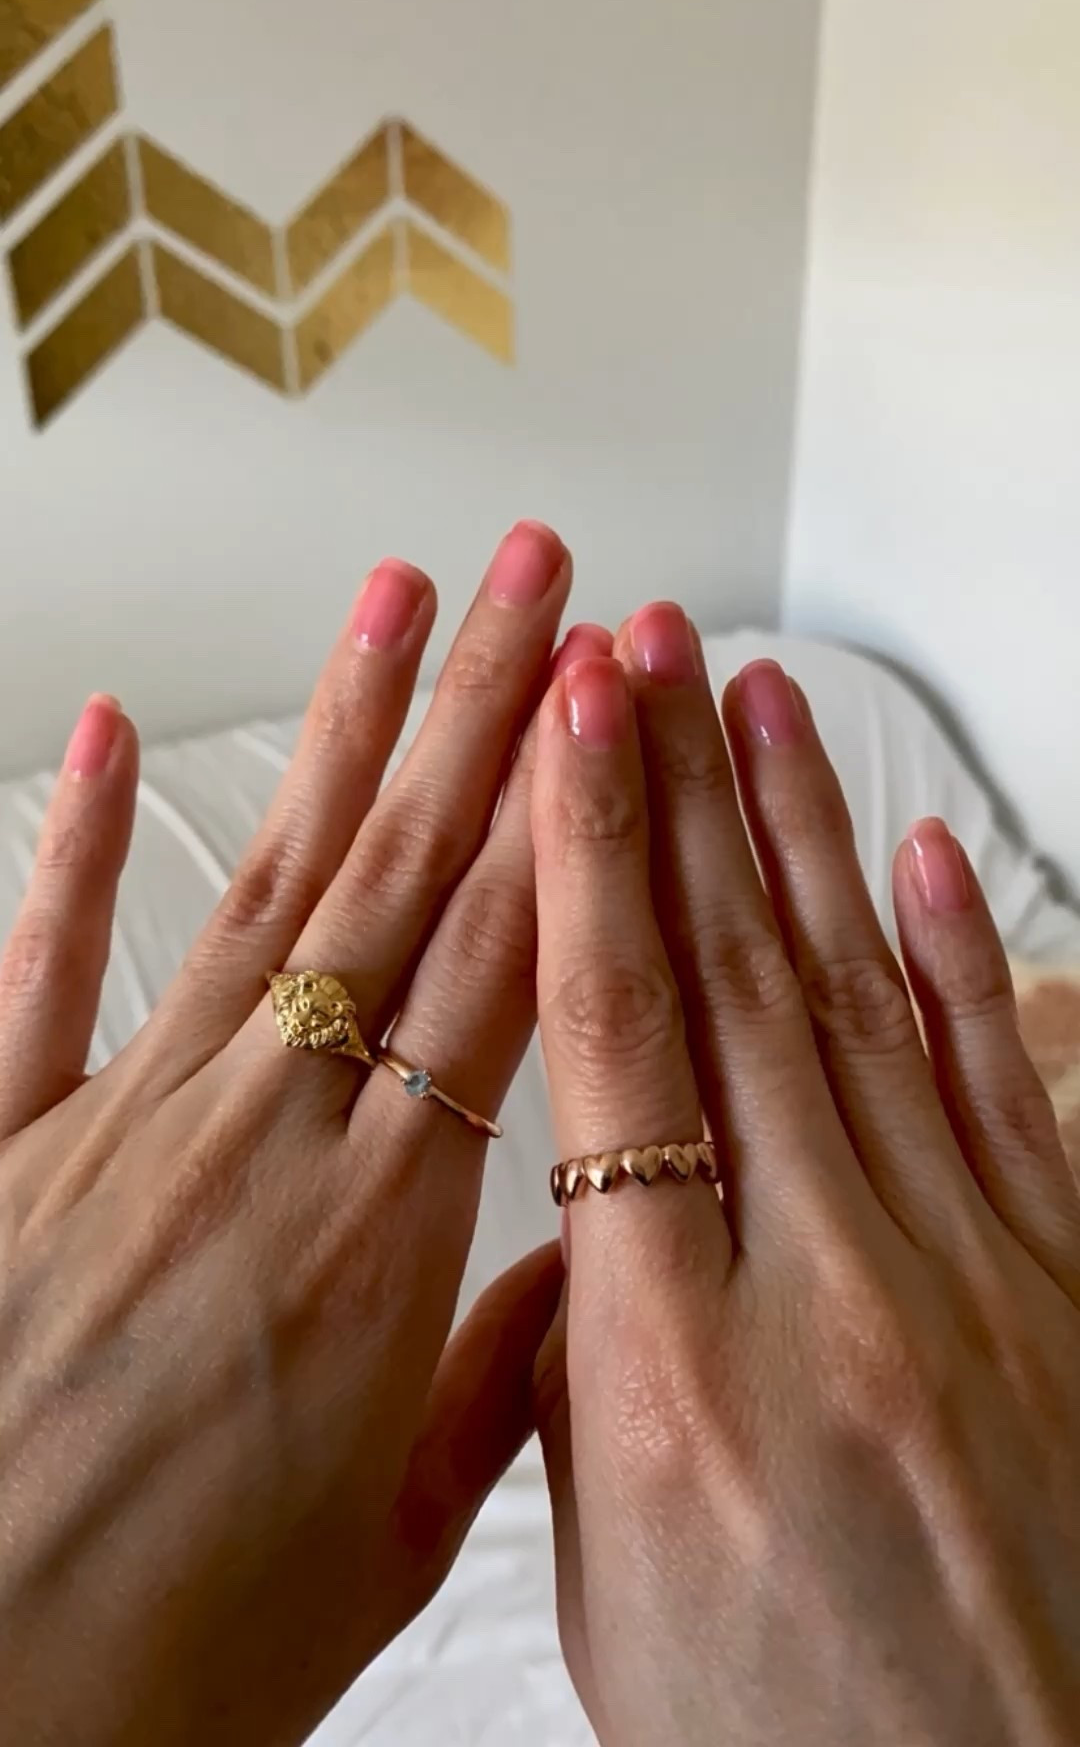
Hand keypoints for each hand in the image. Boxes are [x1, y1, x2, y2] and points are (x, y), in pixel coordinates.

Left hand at [0, 523, 607, 1746]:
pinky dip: (84, 849)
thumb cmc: (162, 1653)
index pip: (502, 969)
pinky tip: (123, 738)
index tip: (608, 705)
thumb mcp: (381, 1546)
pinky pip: (42, 970)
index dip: (563, 818)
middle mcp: (258, 1138)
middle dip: (484, 715)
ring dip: (339, 736)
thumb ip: (486, 1385)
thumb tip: (570, 1278)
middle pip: (399, 882)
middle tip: (537, 584)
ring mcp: (120, 1125)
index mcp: (374, 1232)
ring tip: (396, 606)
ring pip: (263, 886)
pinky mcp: (0, 1149)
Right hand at [531, 608, 1079, 1746]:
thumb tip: (584, 1222)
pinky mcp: (1061, 1290)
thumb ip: (584, 1381)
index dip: (590, 864)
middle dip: (677, 796)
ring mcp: (966, 1279)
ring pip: (862, 1006)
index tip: (570, 729)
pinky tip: (913, 859)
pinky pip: (999, 1094)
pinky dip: (955, 962)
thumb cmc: (793, 1736)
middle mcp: (827, 1295)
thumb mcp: (612, 1581)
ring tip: (752, 702)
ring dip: (801, 837)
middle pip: (736, 988)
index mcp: (679, 1372)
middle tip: (644, 652)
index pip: (620, 1049)